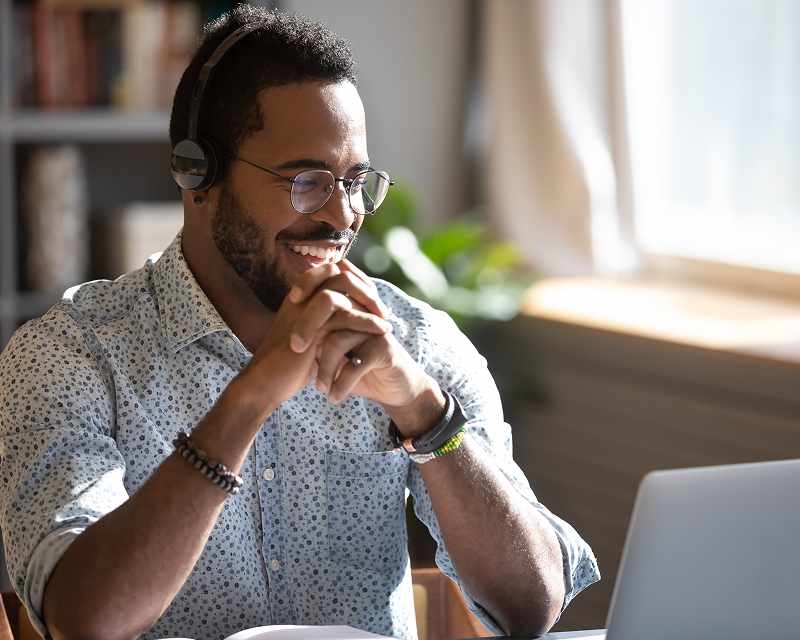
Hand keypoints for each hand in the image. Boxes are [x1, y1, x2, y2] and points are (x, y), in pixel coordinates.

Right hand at [236, 261, 392, 410]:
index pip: (331, 271)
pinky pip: (344, 314)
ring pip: (342, 288)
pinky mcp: (309, 327)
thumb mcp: (313, 339)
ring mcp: (303, 308)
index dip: (355, 281)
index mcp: (300, 297)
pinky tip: (381, 332)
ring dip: (369, 302)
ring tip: (386, 322)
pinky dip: (367, 322)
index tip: (372, 301)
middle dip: (365, 288)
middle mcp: (300, 297)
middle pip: (338, 272)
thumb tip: (353, 318)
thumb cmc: (289, 365)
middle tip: (382, 310)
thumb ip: (328, 324)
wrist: (266, 385)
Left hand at [288, 261, 445, 429]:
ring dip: (324, 368)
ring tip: (319, 388)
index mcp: (352, 305)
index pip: (330, 278)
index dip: (309, 281)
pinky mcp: (384, 349)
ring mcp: (375, 329)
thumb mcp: (337, 350)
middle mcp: (364, 312)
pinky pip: (355, 364)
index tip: (291, 301)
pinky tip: (333, 397)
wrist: (395, 388)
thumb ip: (319, 334)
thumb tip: (285, 327)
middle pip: (330, 305)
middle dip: (307, 327)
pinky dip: (341, 384)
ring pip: (338, 340)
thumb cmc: (360, 367)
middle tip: (296, 349)